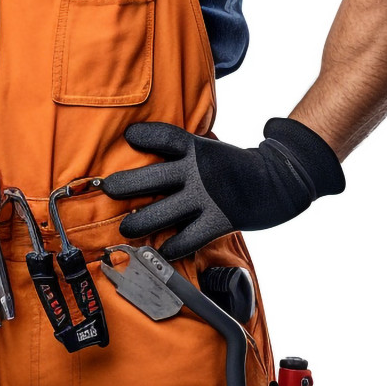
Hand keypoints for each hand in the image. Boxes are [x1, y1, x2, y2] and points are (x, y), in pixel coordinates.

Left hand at [101, 118, 344, 260]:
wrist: (278, 183)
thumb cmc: (235, 166)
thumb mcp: (210, 150)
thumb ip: (185, 152)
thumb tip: (151, 149)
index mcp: (197, 148)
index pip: (166, 136)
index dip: (146, 135)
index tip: (128, 137)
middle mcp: (198, 171)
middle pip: (154, 176)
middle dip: (128, 184)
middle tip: (109, 189)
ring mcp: (207, 197)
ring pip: (165, 211)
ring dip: (141, 221)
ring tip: (126, 228)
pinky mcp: (218, 220)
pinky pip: (188, 238)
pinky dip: (172, 246)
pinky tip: (160, 250)